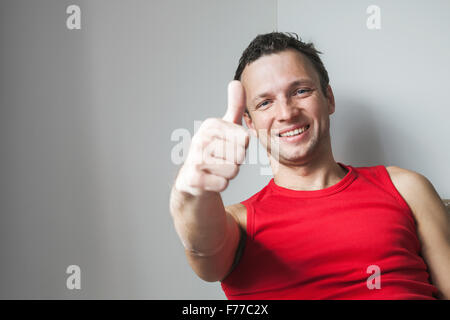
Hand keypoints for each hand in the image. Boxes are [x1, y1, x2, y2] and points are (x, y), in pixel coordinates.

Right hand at [175, 80, 253, 195]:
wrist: (193, 180)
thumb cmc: (214, 151)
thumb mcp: (225, 127)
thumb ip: (234, 106)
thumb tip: (236, 81)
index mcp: (211, 125)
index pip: (245, 139)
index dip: (241, 148)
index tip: (228, 147)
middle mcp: (200, 139)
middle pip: (240, 155)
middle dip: (236, 163)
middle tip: (222, 161)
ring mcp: (195, 158)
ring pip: (232, 171)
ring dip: (228, 175)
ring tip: (216, 170)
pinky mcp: (193, 178)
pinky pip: (222, 184)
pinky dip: (219, 185)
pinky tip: (209, 181)